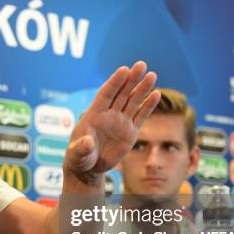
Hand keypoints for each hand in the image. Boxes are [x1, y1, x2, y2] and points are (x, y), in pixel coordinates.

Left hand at [64, 61, 159, 185]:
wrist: (88, 168)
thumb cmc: (79, 158)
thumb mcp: (77, 155)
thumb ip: (81, 148)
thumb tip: (88, 143)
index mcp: (93, 115)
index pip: (105, 94)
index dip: (114, 82)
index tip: (124, 69)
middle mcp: (108, 115)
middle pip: (121, 93)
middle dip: (131, 79)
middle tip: (141, 65)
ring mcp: (120, 122)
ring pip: (132, 101)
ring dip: (142, 88)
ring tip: (152, 75)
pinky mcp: (130, 132)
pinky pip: (140, 116)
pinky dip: (148, 106)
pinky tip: (156, 94)